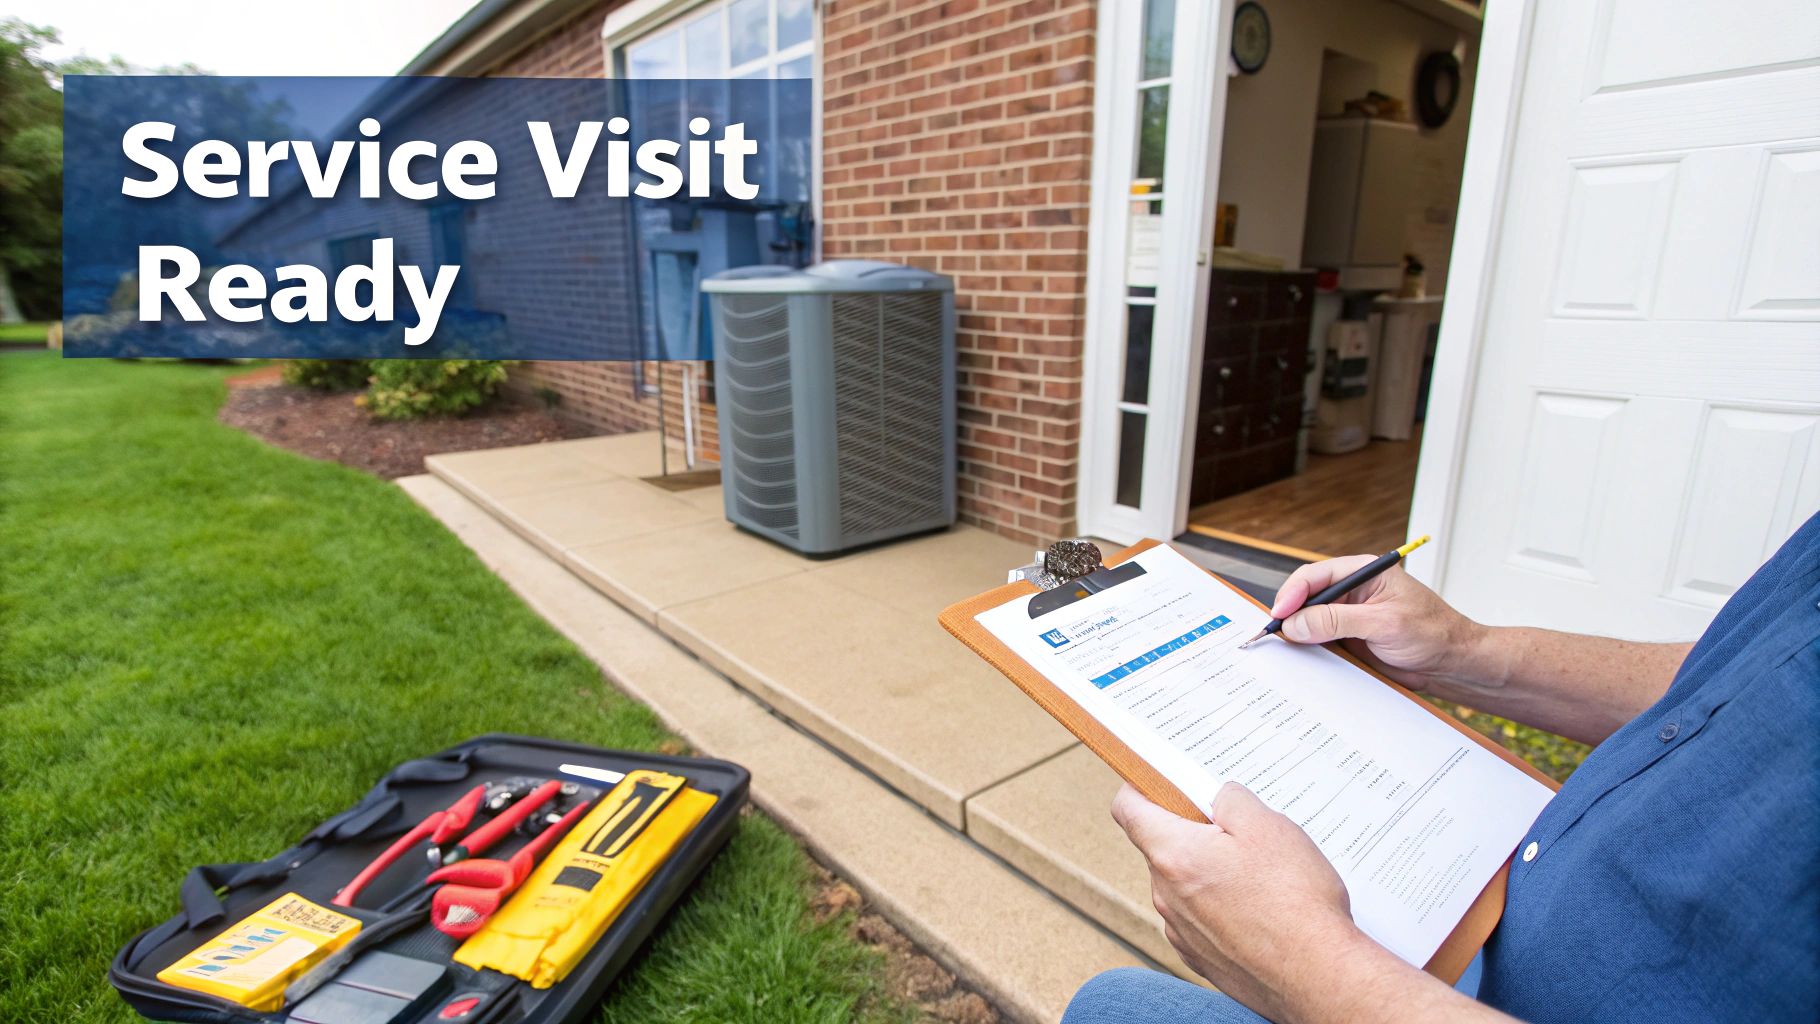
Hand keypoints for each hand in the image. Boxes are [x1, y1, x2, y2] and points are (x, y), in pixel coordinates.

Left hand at [1111, 782, 1363, 1021]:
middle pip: (1162, 845)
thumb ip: (1230, 798)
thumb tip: (1216, 796)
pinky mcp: (1201, 957)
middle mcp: (1166, 896)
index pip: (1127, 808)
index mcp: (1173, 855)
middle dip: (1193, 831)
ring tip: (1260, 874)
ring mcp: (1181, 931)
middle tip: (1238, 831)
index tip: (1166, 782)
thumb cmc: (1295, 902)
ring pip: (1183, 883)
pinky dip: (1220, 906)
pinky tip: (1259, 908)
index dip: (1143, 787)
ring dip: (1210, 871)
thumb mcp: (1268, 824)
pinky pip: (1199, 917)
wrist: (1318, 976)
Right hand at [1269, 556, 1483, 692]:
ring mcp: (1350, 615)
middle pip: (1308, 596)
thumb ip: (1338, 620)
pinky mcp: (1350, 638)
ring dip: (1299, 633)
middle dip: (1291, 613)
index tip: (1280, 614)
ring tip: (1286, 647)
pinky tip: (1303, 657)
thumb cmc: (1433, 633)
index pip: (1317, 575)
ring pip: (1311, 620)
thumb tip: (1297, 622)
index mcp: (1364, 573)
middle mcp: (1354, 591)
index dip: (1294, 593)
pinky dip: (1309, 648)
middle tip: (1278, 634)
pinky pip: (1321, 641)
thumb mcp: (1384, 623)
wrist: (1452, 664)